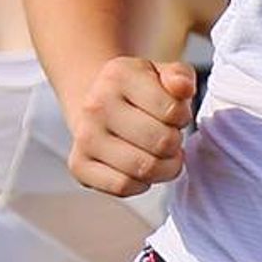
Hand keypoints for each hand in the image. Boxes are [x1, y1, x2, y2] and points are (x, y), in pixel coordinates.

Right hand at [66, 57, 194, 196]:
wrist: (95, 104)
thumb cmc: (139, 92)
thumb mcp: (161, 74)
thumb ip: (179, 76)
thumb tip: (182, 87)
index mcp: (118, 75)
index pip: (173, 111)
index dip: (182, 117)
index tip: (173, 115)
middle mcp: (95, 105)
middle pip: (162, 143)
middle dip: (175, 144)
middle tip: (167, 138)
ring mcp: (84, 137)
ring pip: (144, 169)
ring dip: (164, 167)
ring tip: (159, 155)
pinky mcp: (79, 165)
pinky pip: (123, 187)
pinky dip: (140, 183)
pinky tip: (140, 169)